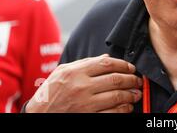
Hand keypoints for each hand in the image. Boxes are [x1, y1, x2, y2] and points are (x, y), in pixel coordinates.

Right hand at [25, 54, 141, 112]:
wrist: (39, 116)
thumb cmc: (51, 93)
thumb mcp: (63, 72)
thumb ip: (84, 63)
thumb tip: (106, 58)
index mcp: (75, 72)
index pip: (107, 64)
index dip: (123, 65)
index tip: (131, 68)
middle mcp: (81, 87)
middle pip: (115, 80)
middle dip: (131, 80)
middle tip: (138, 81)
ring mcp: (85, 104)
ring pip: (117, 97)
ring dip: (130, 95)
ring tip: (136, 94)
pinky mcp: (88, 117)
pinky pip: (112, 113)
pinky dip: (123, 110)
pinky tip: (127, 107)